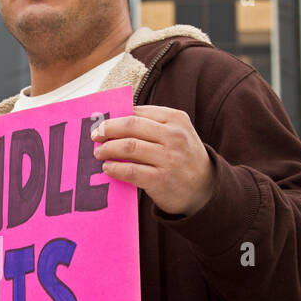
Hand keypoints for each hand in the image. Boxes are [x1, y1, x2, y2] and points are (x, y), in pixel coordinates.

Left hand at [92, 106, 214, 216]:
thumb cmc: (183, 158)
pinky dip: (115, 168)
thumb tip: (113, 121)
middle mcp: (174, 136)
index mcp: (176, 119)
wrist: (204, 189)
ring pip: (129, 146)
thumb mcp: (176, 134)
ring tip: (99, 153)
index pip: (138, 112)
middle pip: (131, 126)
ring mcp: (169, 158)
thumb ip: (152, 125)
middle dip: (108, 129)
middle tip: (95, 136)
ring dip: (108, 149)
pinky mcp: (161, 179)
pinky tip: (108, 168)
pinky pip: (130, 170)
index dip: (116, 116)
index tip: (101, 122)